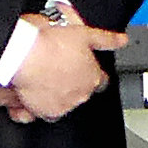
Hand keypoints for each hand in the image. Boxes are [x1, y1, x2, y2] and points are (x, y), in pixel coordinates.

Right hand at [10, 20, 130, 121]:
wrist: (25, 56)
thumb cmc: (52, 44)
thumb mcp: (85, 34)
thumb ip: (106, 39)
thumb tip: (122, 40)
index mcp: (93, 77)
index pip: (101, 81)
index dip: (93, 74)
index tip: (85, 69)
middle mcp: (81, 94)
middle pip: (82, 92)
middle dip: (73, 83)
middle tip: (59, 69)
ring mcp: (64, 105)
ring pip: (64, 103)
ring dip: (58, 94)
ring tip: (46, 79)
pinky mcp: (45, 113)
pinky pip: (46, 112)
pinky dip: (41, 106)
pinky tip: (35, 94)